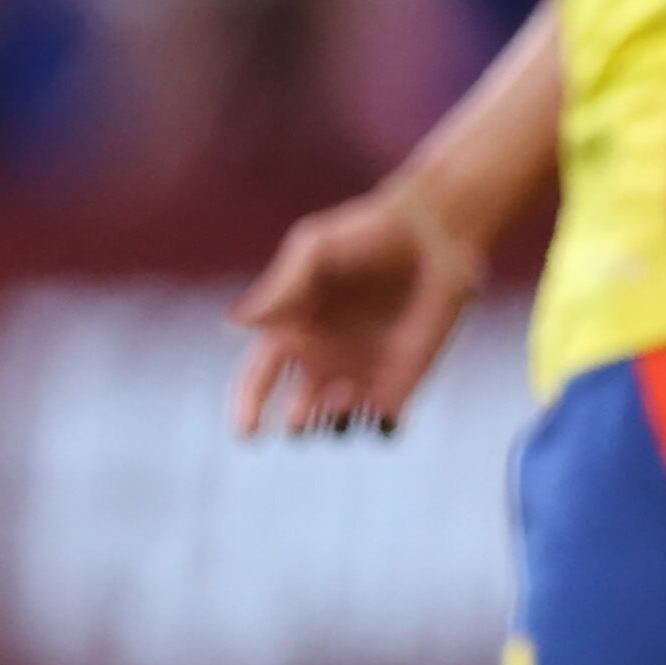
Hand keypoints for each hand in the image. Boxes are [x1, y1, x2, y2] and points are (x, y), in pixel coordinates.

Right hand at [228, 178, 482, 436]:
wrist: (432, 233)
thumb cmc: (367, 234)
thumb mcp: (315, 252)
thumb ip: (280, 290)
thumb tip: (233, 324)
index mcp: (292, 332)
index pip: (257, 381)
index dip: (248, 409)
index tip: (249, 431)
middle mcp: (322, 360)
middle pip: (298, 415)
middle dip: (298, 422)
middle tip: (305, 411)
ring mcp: (362, 373)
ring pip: (336, 424)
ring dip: (335, 421)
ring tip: (346, 393)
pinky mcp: (403, 380)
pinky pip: (384, 426)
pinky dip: (380, 428)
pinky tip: (382, 409)